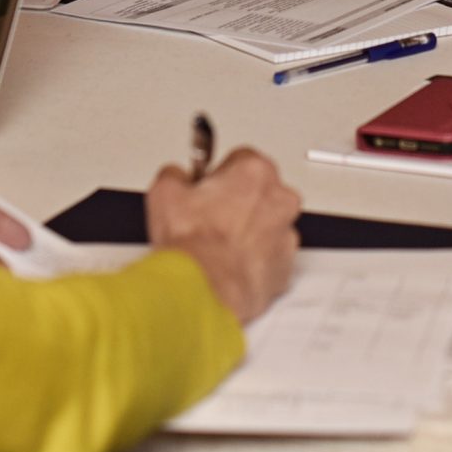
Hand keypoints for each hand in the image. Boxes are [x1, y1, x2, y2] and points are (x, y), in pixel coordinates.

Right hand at [146, 149, 300, 324]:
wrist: (203, 292)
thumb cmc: (192, 247)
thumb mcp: (165, 193)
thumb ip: (176, 174)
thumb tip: (177, 176)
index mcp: (255, 172)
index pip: (240, 160)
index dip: (219, 176)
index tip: (207, 189)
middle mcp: (279, 199)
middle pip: (259, 190)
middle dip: (238, 201)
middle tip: (210, 218)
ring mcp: (286, 235)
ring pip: (269, 224)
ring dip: (249, 231)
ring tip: (218, 246)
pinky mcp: (285, 267)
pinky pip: (271, 256)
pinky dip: (255, 260)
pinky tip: (230, 265)